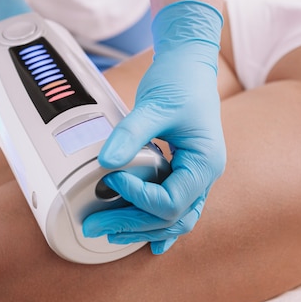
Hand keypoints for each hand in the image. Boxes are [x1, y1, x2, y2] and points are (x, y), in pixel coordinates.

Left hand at [83, 1, 225, 253]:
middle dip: (133, 224)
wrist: (190, 64)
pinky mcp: (183, 169)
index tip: (111, 181)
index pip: (172, 200)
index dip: (139, 198)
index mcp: (205, 162)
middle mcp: (204, 174)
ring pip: (175, 217)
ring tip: (111, 233)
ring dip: (143, 228)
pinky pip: (173, 204)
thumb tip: (105, 163)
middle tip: (95, 225)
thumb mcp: (156, 105)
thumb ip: (132, 134)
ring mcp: (195, 174)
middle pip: (172, 217)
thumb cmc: (180, 80)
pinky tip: (143, 237)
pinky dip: (157, 221)